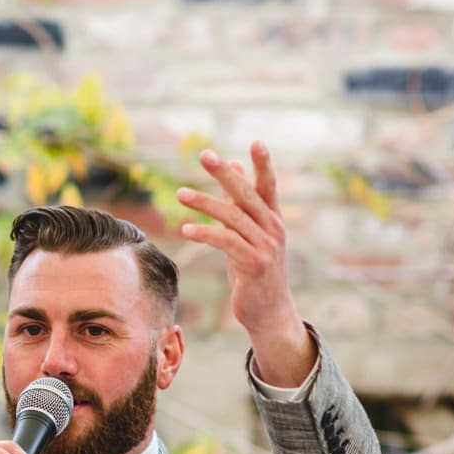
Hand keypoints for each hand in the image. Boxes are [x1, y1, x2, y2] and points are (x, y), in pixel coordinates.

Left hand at [177, 141, 315, 386]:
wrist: (268, 312)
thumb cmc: (254, 270)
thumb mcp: (248, 234)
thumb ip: (240, 203)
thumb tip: (233, 168)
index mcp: (273, 219)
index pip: (268, 186)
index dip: (263, 164)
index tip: (256, 141)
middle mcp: (273, 229)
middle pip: (247, 195)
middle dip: (224, 174)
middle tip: (204, 155)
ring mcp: (266, 246)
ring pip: (232, 217)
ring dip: (204, 203)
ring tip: (180, 194)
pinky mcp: (254, 264)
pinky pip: (226, 242)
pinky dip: (205, 233)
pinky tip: (185, 229)